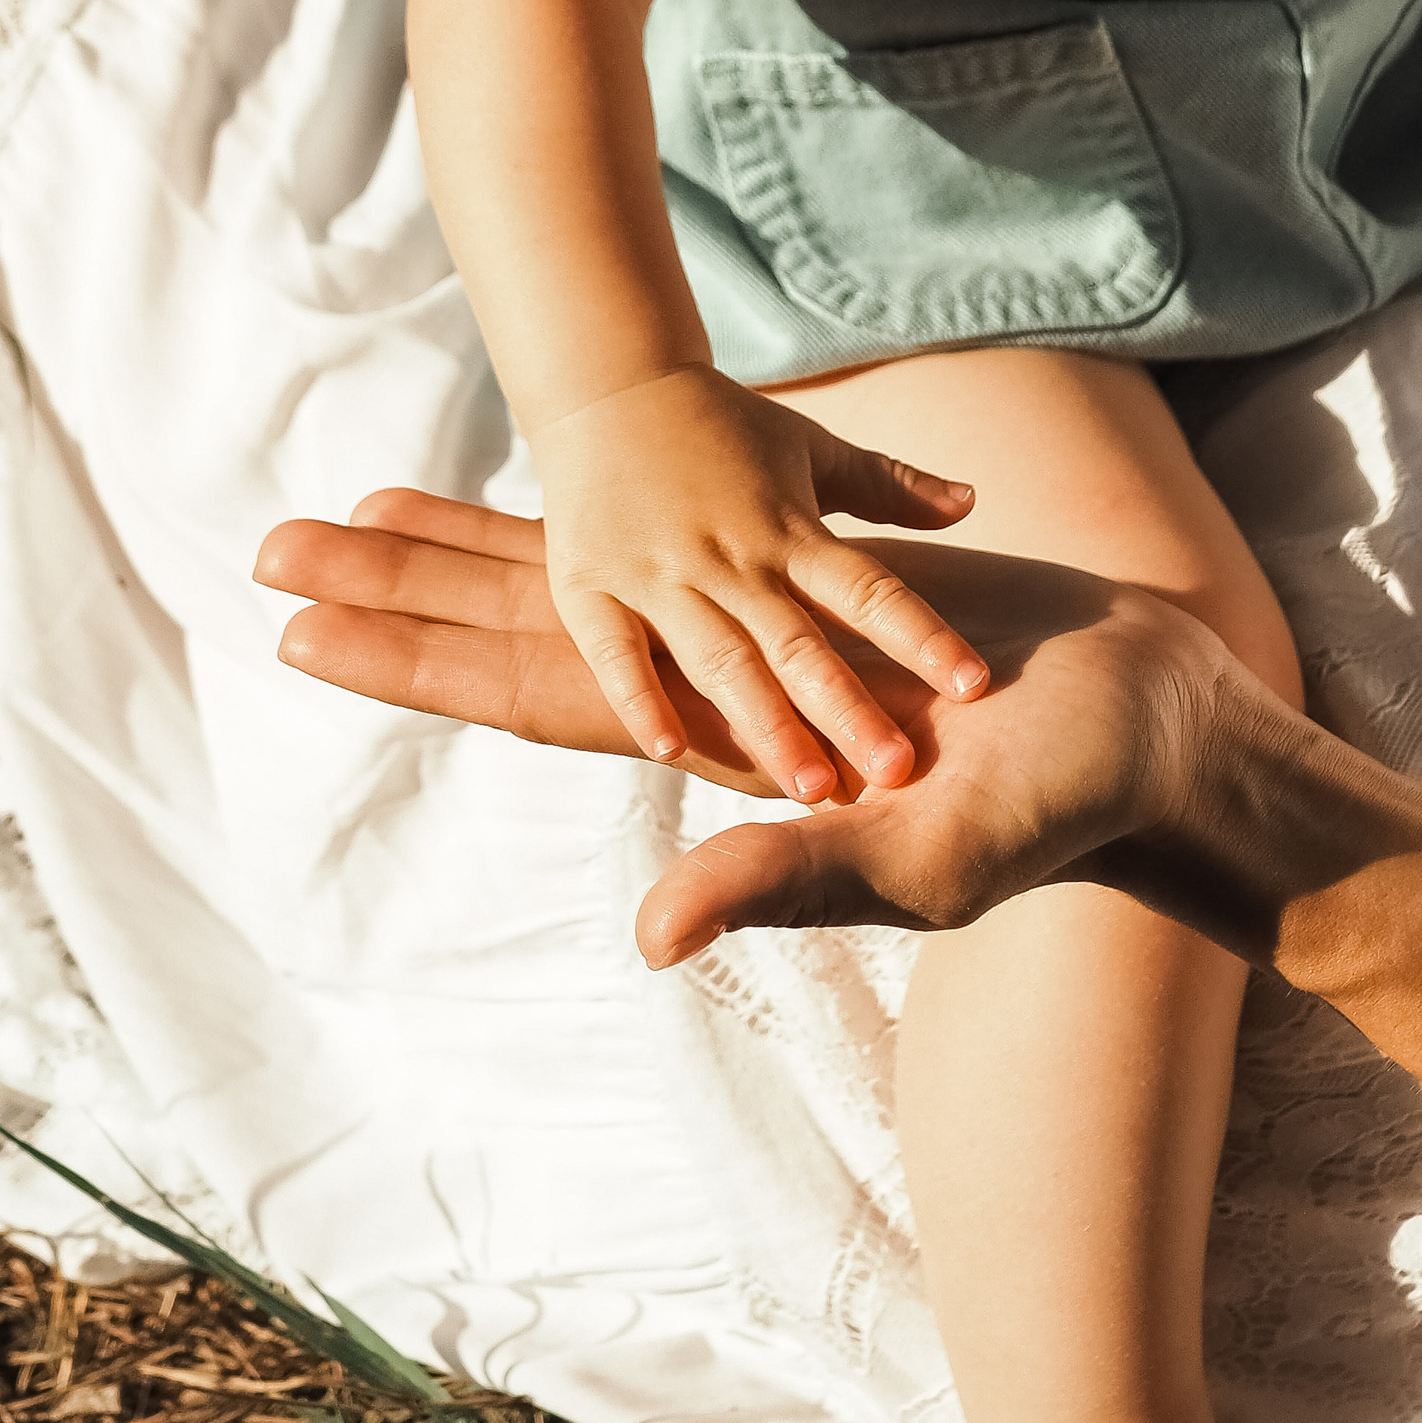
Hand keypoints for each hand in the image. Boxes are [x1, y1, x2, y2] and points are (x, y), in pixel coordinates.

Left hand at [257, 489, 1251, 967]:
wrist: (1148, 737)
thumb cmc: (1047, 814)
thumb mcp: (912, 860)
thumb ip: (779, 879)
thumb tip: (649, 934)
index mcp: (706, 741)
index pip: (523, 692)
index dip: (411, 653)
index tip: (297, 619)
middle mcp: (703, 692)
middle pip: (516, 628)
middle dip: (396, 589)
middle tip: (274, 546)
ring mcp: (749, 639)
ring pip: (580, 579)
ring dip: (471, 547)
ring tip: (368, 500)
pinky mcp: (807, 588)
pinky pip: (675, 542)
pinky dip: (608, 515)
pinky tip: (556, 488)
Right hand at [530, 364, 984, 804]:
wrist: (606, 383)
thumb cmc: (719, 424)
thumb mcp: (810, 447)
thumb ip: (890, 485)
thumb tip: (973, 503)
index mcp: (788, 528)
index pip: (868, 589)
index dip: (922, 636)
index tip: (975, 685)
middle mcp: (731, 557)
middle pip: (799, 643)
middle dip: (848, 709)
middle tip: (897, 773)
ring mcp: (659, 574)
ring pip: (720, 660)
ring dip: (765, 723)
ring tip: (809, 787)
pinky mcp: (593, 586)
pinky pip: (617, 652)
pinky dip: (641, 699)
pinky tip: (671, 750)